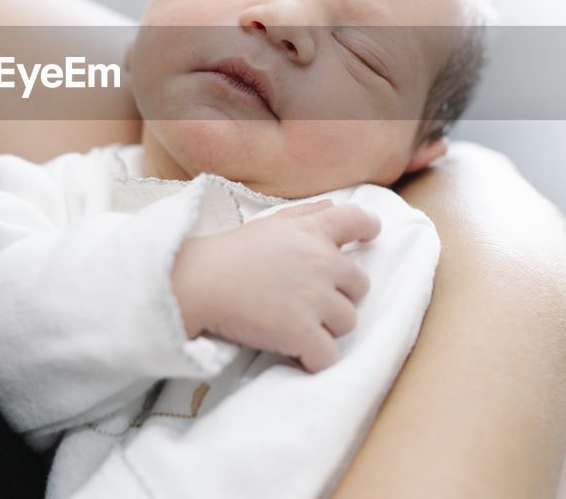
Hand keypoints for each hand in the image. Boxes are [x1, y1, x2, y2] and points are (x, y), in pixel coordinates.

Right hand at [171, 199, 380, 371]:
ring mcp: (314, 298)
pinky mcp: (302, 332)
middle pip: (360, 285)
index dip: (368, 229)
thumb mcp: (270, 224)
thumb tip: (333, 206)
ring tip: (293, 325)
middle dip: (339, 295)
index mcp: (312, 232)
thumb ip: (306, 214)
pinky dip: (314, 360)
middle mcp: (321, 262)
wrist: (197, 282)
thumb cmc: (228, 254)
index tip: (367, 238)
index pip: (358, 220)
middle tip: (307, 301)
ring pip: (347, 323)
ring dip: (325, 328)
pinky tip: (295, 353)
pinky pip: (328, 357)